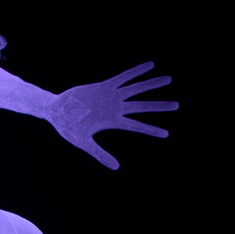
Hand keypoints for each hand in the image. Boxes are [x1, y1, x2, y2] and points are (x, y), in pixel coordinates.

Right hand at [50, 62, 177, 168]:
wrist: (57, 110)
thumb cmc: (68, 128)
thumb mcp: (84, 143)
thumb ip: (100, 154)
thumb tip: (116, 168)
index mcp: (112, 122)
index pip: (137, 126)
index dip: (151, 130)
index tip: (166, 134)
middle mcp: (116, 108)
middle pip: (142, 106)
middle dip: (159, 106)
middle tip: (177, 105)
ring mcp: (111, 96)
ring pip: (136, 89)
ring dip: (152, 84)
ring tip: (169, 79)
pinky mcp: (105, 86)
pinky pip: (124, 76)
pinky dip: (136, 71)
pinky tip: (151, 65)